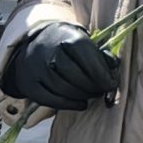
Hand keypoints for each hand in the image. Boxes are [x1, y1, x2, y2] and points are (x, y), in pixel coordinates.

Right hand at [2, 20, 119, 109]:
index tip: (111, 84)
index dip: (103, 75)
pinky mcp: (28, 85)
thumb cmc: (66, 46)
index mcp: (67, 37)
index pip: (88, 59)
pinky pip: (50, 100)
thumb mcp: (84, 42)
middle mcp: (48, 52)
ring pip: (64, 89)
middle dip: (93, 87)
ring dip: (83, 96)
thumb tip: (113, 67)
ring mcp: (36, 69)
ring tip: (91, 95)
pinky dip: (69, 105)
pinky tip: (80, 104)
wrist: (34, 46)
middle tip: (101, 91)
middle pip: (76, 76)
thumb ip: (101, 54)